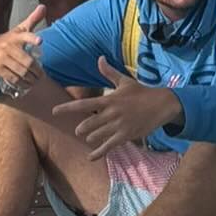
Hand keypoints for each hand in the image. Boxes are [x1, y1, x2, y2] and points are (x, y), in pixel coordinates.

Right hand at [0, 5, 44, 95]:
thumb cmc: (8, 40)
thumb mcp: (19, 29)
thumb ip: (33, 19)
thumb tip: (44, 6)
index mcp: (15, 36)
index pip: (25, 35)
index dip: (32, 39)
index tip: (40, 41)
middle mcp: (8, 46)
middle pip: (27, 62)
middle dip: (37, 71)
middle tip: (42, 75)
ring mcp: (1, 58)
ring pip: (21, 72)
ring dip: (31, 79)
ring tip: (36, 81)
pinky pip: (12, 78)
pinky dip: (22, 83)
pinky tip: (27, 85)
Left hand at [50, 57, 180, 160]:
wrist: (161, 104)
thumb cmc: (141, 92)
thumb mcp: (125, 81)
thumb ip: (109, 72)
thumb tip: (100, 58)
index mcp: (109, 100)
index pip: (83, 105)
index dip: (67, 108)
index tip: (54, 111)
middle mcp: (112, 113)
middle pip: (88, 124)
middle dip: (81, 129)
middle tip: (80, 130)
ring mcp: (119, 126)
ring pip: (96, 136)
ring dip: (91, 138)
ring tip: (90, 138)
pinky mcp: (126, 136)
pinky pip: (108, 146)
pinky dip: (98, 153)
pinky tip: (90, 157)